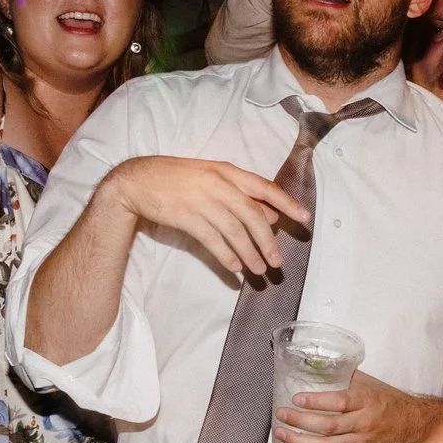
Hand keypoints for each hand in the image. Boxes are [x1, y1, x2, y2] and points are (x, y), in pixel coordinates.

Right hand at [105, 156, 304, 278]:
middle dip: (267, 240)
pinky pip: (212, 241)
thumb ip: (242, 195)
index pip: (264, 187)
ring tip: (260, 271)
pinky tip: (236, 269)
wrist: (137, 180)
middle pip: (251, 215)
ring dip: (249, 254)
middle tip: (278, 262)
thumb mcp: (212, 178)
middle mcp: (217, 184)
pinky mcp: (186, 217)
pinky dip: (226, 256)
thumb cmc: (178, 178)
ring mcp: (201, 200)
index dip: (287, 203)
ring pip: (234, 231)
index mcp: (226, 171)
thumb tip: (272, 215)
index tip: (304, 219)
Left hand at [275, 371, 442, 442]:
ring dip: (301, 442)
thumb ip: (346, 378)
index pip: (339, 402)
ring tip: (282, 434)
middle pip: (328, 426)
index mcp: (367, 401)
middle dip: (300, 422)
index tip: (296, 398)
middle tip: (281, 415)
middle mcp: (364, 424)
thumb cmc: (389, 402)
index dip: (316, 401)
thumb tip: (318, 369)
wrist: (414, 426)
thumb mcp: (371, 385)